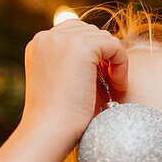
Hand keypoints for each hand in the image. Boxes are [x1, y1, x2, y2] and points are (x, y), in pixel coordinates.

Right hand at [18, 19, 128, 142]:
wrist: (51, 129)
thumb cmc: (59, 116)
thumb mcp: (61, 81)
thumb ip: (74, 63)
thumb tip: (102, 54)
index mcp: (39, 44)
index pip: (74, 33)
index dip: (93, 52)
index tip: (100, 76)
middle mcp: (46, 36)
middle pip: (90, 32)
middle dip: (104, 54)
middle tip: (109, 81)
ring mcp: (62, 39)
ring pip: (103, 37)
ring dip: (114, 60)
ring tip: (113, 84)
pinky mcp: (81, 46)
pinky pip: (114, 44)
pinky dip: (122, 63)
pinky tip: (117, 84)